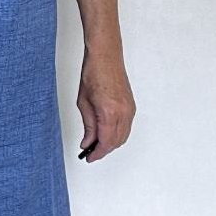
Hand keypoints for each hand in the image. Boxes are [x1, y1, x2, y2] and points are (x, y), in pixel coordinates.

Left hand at [76, 46, 134, 161]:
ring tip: (96, 144)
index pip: (105, 142)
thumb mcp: (84, 103)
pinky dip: (117, 134)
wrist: (106, 58)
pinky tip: (107, 134)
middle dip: (103, 150)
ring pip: (123, 136)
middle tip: (90, 152)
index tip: (89, 157)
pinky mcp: (132, 106)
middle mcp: (123, 113)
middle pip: (116, 142)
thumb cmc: (93, 74)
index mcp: (109, 112)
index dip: (97, 153)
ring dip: (111, 143)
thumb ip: (88, 126)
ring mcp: (130, 110)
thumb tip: (87, 142)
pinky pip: (127, 127)